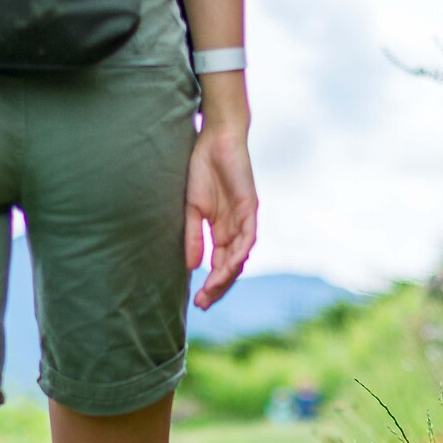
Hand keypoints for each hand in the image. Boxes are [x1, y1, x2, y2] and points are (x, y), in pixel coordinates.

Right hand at [184, 118, 257, 310]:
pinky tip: (228, 267)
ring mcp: (245, 220)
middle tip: (203, 304)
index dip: (209, 284)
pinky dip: (239, 253)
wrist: (216, 139)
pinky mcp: (250, 208)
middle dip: (218, 287)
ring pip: (240, 257)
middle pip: (230, 267)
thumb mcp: (192, 209)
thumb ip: (193, 238)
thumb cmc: (202, 170)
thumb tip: (191, 267)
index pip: (218, 265)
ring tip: (212, 290)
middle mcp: (236, 230)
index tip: (197, 301)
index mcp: (222, 231)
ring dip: (227, 276)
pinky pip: (248, 237)